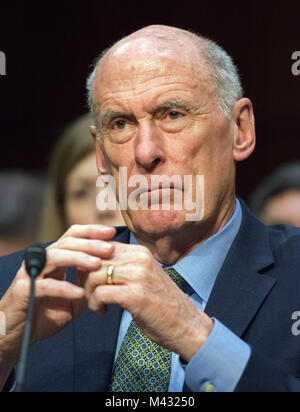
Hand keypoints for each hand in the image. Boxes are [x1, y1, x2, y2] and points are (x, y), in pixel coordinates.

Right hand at [0, 224, 115, 379]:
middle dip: (90, 244)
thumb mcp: (73, 297)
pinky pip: (45, 285)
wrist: (19, 335)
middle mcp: (42, 262)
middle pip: (67, 243)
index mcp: (55, 259)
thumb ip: (87, 284)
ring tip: (97, 264)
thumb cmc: (45, 314)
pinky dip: (63, 288)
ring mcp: (30, 274)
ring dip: (78, 259)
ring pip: (55, 257)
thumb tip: (110, 272)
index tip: (111, 233)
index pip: (72, 237)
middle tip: (109, 249)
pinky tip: (79, 292)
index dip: (91, 232)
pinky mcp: (23, 291)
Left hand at [84, 242, 213, 361]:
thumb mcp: (142, 276)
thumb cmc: (160, 304)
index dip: (88, 262)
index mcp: (140, 252)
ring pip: (94, 275)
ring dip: (89, 293)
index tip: (89, 279)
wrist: (186, 325)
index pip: (102, 246)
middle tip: (90, 294)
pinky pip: (100, 293)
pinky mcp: (135, 295)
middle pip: (94, 260)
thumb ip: (123, 266)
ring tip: (96, 304)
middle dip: (85, 279)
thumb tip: (91, 263)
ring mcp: (138, 276)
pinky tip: (102, 311)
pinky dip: (95, 304)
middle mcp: (139, 259)